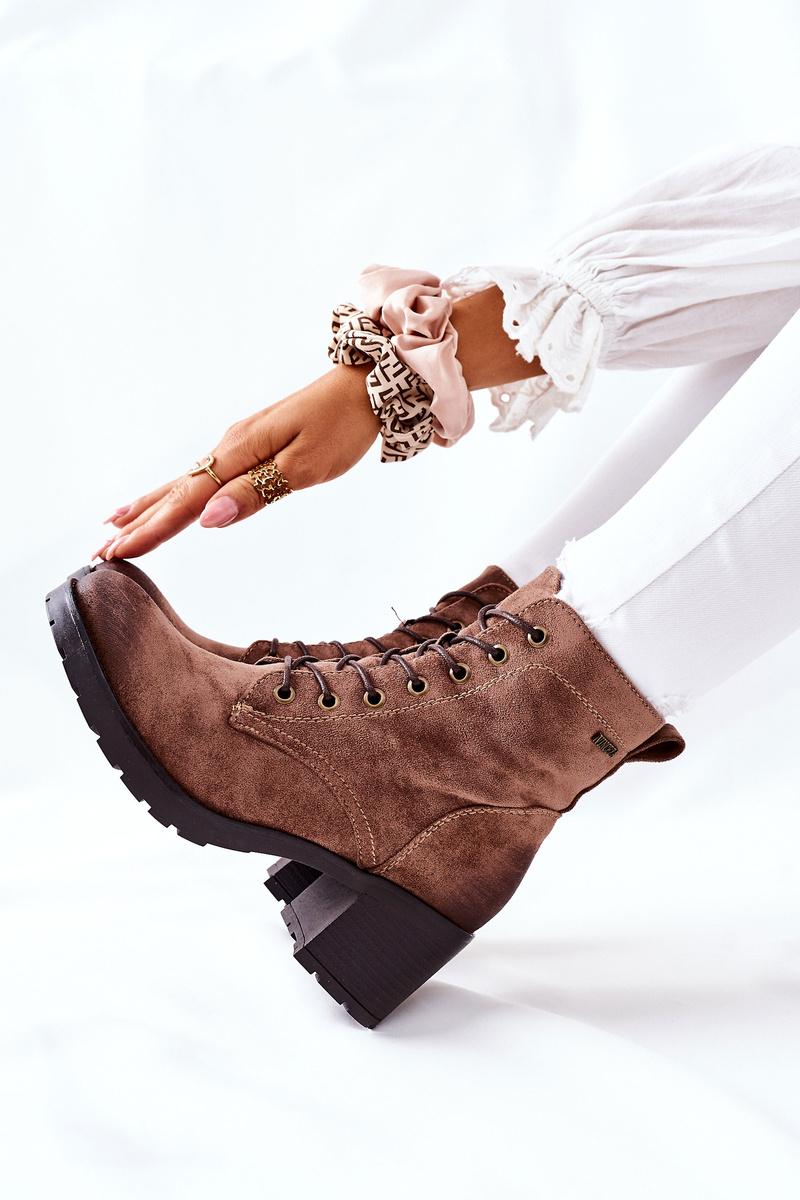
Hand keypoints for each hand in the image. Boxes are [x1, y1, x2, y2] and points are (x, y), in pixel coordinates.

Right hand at [96, 364, 376, 559]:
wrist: (366, 386)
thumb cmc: (341, 426)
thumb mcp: (305, 467)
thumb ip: (255, 494)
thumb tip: (209, 519)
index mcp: (239, 452)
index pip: (187, 502)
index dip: (152, 530)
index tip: (118, 552)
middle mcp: (229, 446)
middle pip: (175, 492)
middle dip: (138, 523)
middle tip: (99, 551)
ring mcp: (237, 443)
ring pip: (184, 482)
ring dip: (149, 506)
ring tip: (115, 526)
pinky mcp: (249, 443)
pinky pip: (202, 473)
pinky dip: (177, 491)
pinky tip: (168, 498)